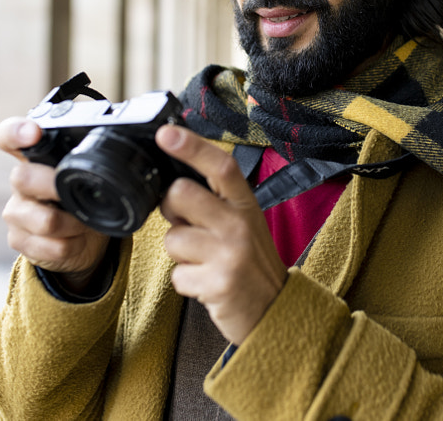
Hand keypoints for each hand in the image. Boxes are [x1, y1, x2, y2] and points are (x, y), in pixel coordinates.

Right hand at [0, 117, 110, 289]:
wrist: (80, 241)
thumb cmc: (85, 199)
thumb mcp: (90, 175)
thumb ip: (98, 159)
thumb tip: (139, 143)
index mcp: (35, 158)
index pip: (9, 136)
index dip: (16, 131)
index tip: (33, 132)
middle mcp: (20, 182)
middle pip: (23, 178)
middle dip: (56, 187)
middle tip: (78, 193)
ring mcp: (17, 213)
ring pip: (44, 220)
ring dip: (75, 224)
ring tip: (85, 223)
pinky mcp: (20, 241)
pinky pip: (51, 246)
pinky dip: (72, 246)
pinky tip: (76, 240)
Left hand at [156, 125, 286, 344]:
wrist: (275, 310)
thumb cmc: (249, 261)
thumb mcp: (243, 223)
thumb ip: (215, 202)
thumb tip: (173, 184)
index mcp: (246, 204)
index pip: (221, 166)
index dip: (192, 146)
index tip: (167, 133)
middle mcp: (240, 225)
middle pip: (181, 195)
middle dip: (171, 209)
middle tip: (186, 223)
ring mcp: (230, 255)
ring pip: (172, 240)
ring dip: (180, 254)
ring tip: (204, 261)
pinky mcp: (218, 284)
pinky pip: (177, 275)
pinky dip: (186, 282)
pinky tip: (207, 283)